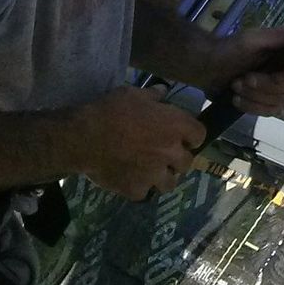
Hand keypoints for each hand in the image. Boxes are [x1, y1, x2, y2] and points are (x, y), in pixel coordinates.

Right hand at [70, 86, 204, 200]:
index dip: (191, 136)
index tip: (182, 137)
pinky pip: (144, 193)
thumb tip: (162, 91)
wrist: (83, 138)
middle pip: (187, 162)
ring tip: (150, 172)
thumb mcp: (135, 94)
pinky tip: (129, 180)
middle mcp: (171, 152)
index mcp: (176, 126)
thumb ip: (153, 95)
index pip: (199, 135)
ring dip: (162, 178)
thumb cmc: (111, 111)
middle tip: (163, 155)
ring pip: (169, 183)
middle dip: (177, 159)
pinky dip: (138, 188)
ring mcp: (155, 174)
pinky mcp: (136, 190)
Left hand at [206, 21, 283, 117]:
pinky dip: (252, 107)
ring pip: (282, 100)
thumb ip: (279, 36)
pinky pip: (270, 111)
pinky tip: (237, 99)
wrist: (206, 68)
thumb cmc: (228, 49)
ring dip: (256, 96)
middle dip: (267, 86)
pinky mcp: (267, 101)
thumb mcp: (252, 40)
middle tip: (244, 78)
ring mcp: (279, 86)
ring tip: (236, 86)